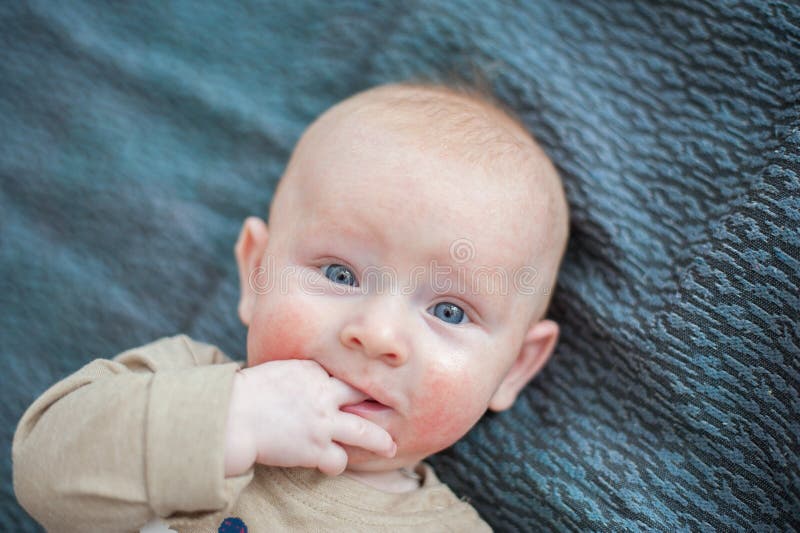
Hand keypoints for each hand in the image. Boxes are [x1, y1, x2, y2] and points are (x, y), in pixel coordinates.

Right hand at [224, 359, 395, 476]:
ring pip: (365, 432)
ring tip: (390, 448)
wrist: (231, 415)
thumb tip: (305, 382)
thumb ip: (298, 376)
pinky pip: (339, 460)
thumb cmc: (244, 394)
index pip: (343, 375)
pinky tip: (332, 464)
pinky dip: (337, 464)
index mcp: (313, 370)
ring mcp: (323, 422)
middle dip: (379, 402)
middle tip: (395, 408)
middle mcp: (324, 394)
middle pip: (364, 395)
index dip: (354, 385)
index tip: (363, 391)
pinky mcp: (315, 448)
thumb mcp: (277, 370)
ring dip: (380, 442)